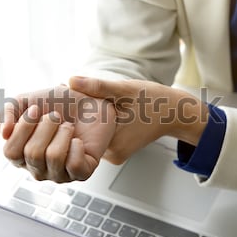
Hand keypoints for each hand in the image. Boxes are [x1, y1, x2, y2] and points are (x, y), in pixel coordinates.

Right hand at [0, 85, 115, 181]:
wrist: (89, 102)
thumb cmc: (57, 104)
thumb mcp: (25, 101)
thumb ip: (5, 113)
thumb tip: (3, 133)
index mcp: (20, 154)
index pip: (10, 152)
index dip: (23, 128)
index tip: (36, 109)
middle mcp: (37, 168)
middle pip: (32, 154)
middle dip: (46, 127)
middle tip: (55, 116)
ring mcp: (59, 173)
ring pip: (54, 157)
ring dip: (63, 133)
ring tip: (68, 126)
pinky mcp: (82, 172)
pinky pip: (75, 165)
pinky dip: (77, 146)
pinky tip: (78, 141)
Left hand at [69, 76, 208, 164]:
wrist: (174, 113)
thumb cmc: (154, 101)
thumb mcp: (124, 90)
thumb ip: (97, 87)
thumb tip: (72, 81)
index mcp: (113, 144)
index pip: (80, 133)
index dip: (69, 116)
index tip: (62, 101)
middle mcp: (112, 155)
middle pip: (84, 137)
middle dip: (77, 118)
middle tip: (69, 97)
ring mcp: (115, 155)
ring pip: (91, 138)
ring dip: (86, 122)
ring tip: (81, 102)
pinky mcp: (117, 151)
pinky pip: (100, 138)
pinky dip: (96, 126)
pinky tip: (93, 111)